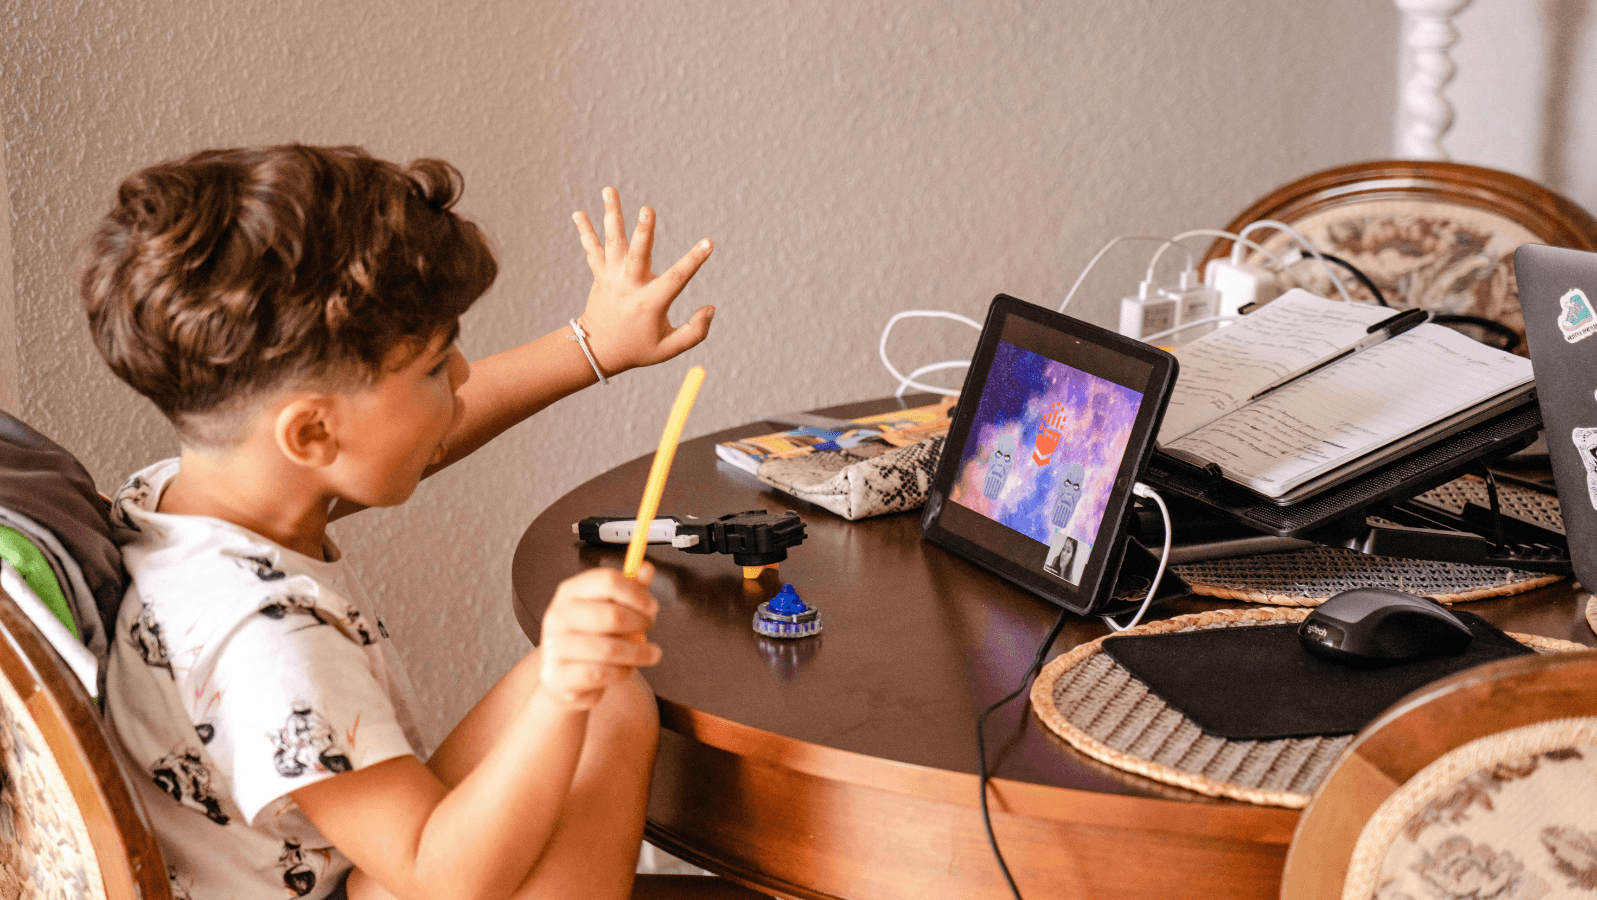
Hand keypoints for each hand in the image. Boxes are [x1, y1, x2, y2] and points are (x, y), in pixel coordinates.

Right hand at [537, 562, 661, 709]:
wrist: (566, 679)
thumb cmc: (591, 638)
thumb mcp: (609, 609)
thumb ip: (629, 590)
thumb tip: (647, 569)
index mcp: (570, 592)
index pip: (607, 581)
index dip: (636, 593)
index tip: (652, 606)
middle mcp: (558, 616)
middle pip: (611, 615)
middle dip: (640, 623)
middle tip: (650, 628)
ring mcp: (555, 646)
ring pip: (609, 649)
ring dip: (638, 652)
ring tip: (649, 654)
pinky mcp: (558, 676)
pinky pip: (602, 674)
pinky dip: (622, 672)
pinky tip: (626, 669)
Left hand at [572, 187, 714, 376]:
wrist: (598, 351)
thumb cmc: (639, 348)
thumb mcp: (669, 349)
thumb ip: (695, 332)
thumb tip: (710, 308)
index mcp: (649, 303)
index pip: (676, 279)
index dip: (694, 261)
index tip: (708, 243)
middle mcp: (629, 286)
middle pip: (637, 254)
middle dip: (643, 232)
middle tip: (647, 210)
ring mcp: (611, 278)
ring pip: (611, 242)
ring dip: (611, 215)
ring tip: (609, 190)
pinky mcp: (600, 275)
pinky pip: (592, 250)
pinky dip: (585, 231)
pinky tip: (578, 213)